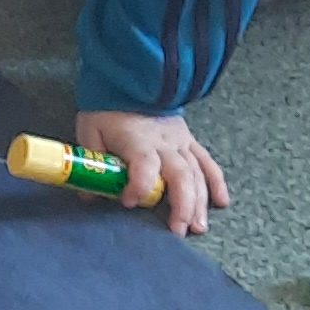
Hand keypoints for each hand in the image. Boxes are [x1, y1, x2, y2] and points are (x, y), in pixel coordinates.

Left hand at [76, 106, 229, 238]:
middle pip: (180, 176)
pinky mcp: (188, 141)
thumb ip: (93, 163)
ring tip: (198, 227)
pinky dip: (216, 183)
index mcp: (138, 140)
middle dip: (181, 206)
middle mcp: (164, 143)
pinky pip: (207, 163)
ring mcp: (180, 142)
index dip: (139, 186)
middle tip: (177, 231)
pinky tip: (221, 203)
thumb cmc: (108, 108)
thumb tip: (88, 196)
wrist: (131, 78)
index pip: (144, 166)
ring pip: (197, 173)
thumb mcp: (90, 132)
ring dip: (200, 202)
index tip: (129, 202)